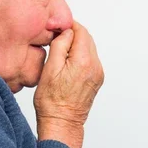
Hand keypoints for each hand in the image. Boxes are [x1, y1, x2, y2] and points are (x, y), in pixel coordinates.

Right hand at [34, 22, 103, 147]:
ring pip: (89, 49)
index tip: (58, 26)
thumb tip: (67, 31)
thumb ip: (60, 45)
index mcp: (84, 61)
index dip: (69, 25)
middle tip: (57, 36)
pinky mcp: (97, 80)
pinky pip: (90, 60)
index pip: (81, 31)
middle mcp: (95, 66)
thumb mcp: (50, 68)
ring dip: (77, 45)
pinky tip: (68, 63)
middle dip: (73, 34)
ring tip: (60, 50)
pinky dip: (80, 56)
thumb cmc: (51, 100)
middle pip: (87, 39)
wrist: (62, 122)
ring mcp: (98, 74)